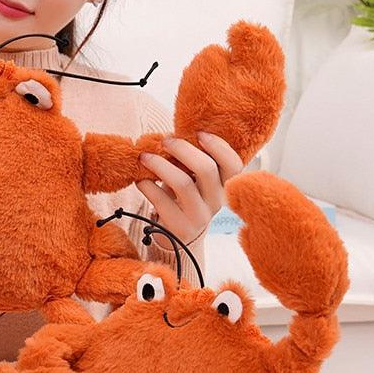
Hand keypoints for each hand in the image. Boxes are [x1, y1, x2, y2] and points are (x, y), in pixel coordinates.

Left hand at [137, 132, 243, 249]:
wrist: (178, 239)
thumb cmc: (183, 200)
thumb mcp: (194, 182)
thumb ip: (191, 163)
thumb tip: (171, 137)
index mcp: (224, 186)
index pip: (233, 165)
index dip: (218, 146)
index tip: (198, 133)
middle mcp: (216, 201)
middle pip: (206, 169)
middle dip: (183, 149)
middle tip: (165, 141)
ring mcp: (199, 216)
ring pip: (183, 183)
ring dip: (160, 165)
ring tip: (144, 157)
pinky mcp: (180, 228)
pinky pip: (162, 201)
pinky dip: (148, 186)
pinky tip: (140, 180)